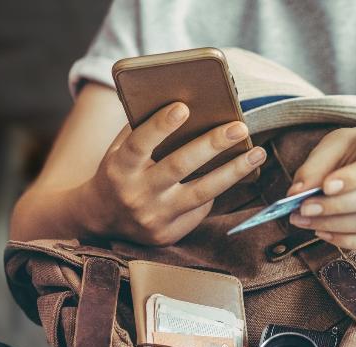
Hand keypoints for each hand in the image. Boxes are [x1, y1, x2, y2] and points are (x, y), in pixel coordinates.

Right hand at [81, 102, 266, 245]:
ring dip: (232, 171)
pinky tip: (233, 173)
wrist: (100, 218)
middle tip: (239, 126)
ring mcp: (153, 217)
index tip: (183, 106)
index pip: (139, 144)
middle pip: (178, 167)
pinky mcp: (167, 234)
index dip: (160, 126)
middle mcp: (135, 194)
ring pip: (200, 193)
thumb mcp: (119, 149)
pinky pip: (199, 210)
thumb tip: (187, 103)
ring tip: (256, 153)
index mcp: (119, 168)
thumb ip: (143, 129)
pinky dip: (217, 190)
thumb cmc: (118, 171)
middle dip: (211, 145)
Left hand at [288, 128, 355, 250]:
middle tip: (303, 208)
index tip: (325, 186)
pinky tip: (323, 232)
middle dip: (336, 206)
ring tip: (304, 220)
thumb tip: (295, 193)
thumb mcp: (330, 148)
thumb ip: (313, 168)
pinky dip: (347, 241)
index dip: (354, 177)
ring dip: (334, 225)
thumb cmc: (349, 152)